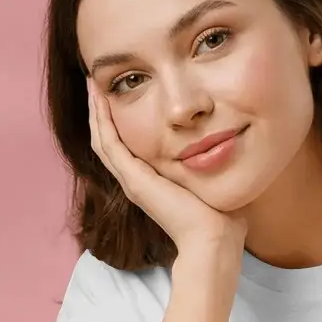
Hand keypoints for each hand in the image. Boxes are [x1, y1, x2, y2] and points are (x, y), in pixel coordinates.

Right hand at [86, 78, 245, 252]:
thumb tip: (229, 145)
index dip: (119, 120)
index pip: (127, 145)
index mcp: (152, 181)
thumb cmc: (221, 217)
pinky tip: (99, 98)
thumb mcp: (212, 180)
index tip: (119, 93)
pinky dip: (101, 120)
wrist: (213, 238)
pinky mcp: (134, 180)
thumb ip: (213, 163)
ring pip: (102, 139)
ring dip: (96, 111)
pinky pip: (108, 143)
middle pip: (108, 139)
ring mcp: (132, 180)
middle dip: (102, 111)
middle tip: (95, 82)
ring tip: (92, 83)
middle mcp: (136, 181)